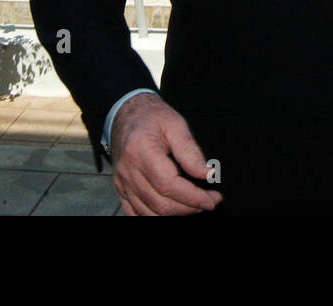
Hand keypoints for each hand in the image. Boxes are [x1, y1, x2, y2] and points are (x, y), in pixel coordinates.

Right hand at [111, 92, 222, 215]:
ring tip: (194, 205)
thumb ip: (190, 151)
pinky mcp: (121, 188)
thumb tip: (207, 174)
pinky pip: (135, 213)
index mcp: (141, 151)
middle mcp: (128, 170)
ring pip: (148, 213)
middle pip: (160, 203)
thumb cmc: (153, 117)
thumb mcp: (176, 124)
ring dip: (175, 214)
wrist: (126, 115)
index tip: (212, 199)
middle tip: (209, 201)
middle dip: (189, 207)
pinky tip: (172, 211)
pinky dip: (155, 217)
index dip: (193, 197)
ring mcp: (122, 182)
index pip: (169, 185)